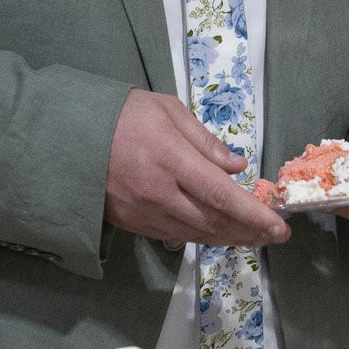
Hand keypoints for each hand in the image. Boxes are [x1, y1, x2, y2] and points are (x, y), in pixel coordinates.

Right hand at [104, 89, 288, 246]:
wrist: (68, 137)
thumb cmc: (123, 115)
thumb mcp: (168, 110)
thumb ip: (205, 141)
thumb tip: (237, 167)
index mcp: (171, 160)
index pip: (222, 196)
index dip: (255, 215)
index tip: (280, 226)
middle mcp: (160, 194)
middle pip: (214, 222)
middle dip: (250, 231)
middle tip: (275, 235)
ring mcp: (145, 214)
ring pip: (197, 235)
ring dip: (230, 238)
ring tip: (255, 237)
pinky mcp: (134, 225)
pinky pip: (177, 235)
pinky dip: (204, 237)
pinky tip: (220, 233)